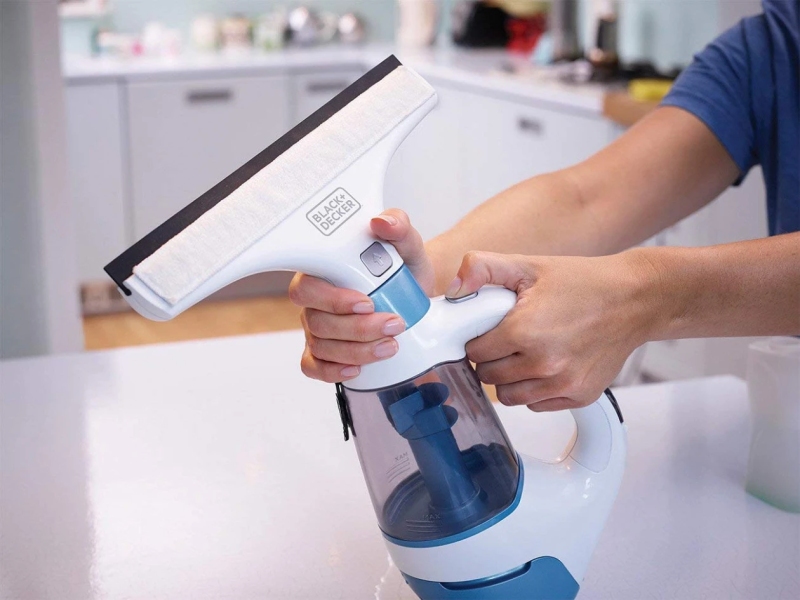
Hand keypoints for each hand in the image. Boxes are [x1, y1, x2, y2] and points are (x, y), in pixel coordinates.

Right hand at [289, 209, 434, 382]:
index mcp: (323, 270)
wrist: (414, 292)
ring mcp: (317, 327)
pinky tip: (357, 369)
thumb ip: (398, 226)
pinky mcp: (325, 351)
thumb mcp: (407, 243)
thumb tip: (382, 222)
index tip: (367, 302)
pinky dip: (332, 371)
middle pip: (317, 321)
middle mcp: (314, 300)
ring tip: (391, 345)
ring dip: (358, 351)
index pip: (308, 285)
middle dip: (357, 329)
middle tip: (394, 325)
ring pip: (321, 346)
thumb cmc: (402, 265)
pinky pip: (314, 366)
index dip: (333, 299)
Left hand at [448, 250, 659, 410]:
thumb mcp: (527, 265)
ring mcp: (563, 383)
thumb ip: (482, 269)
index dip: (477, 340)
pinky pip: (536, 405)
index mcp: (524, 330)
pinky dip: (534, 390)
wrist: (634, 299)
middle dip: (491, 359)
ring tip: (524, 354)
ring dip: (509, 379)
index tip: (488, 331)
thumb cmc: (582, 282)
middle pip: (488, 376)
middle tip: (507, 341)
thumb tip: (454, 290)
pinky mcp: (579, 395)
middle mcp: (543, 362)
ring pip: (509, 397)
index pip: (474, 352)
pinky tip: (545, 366)